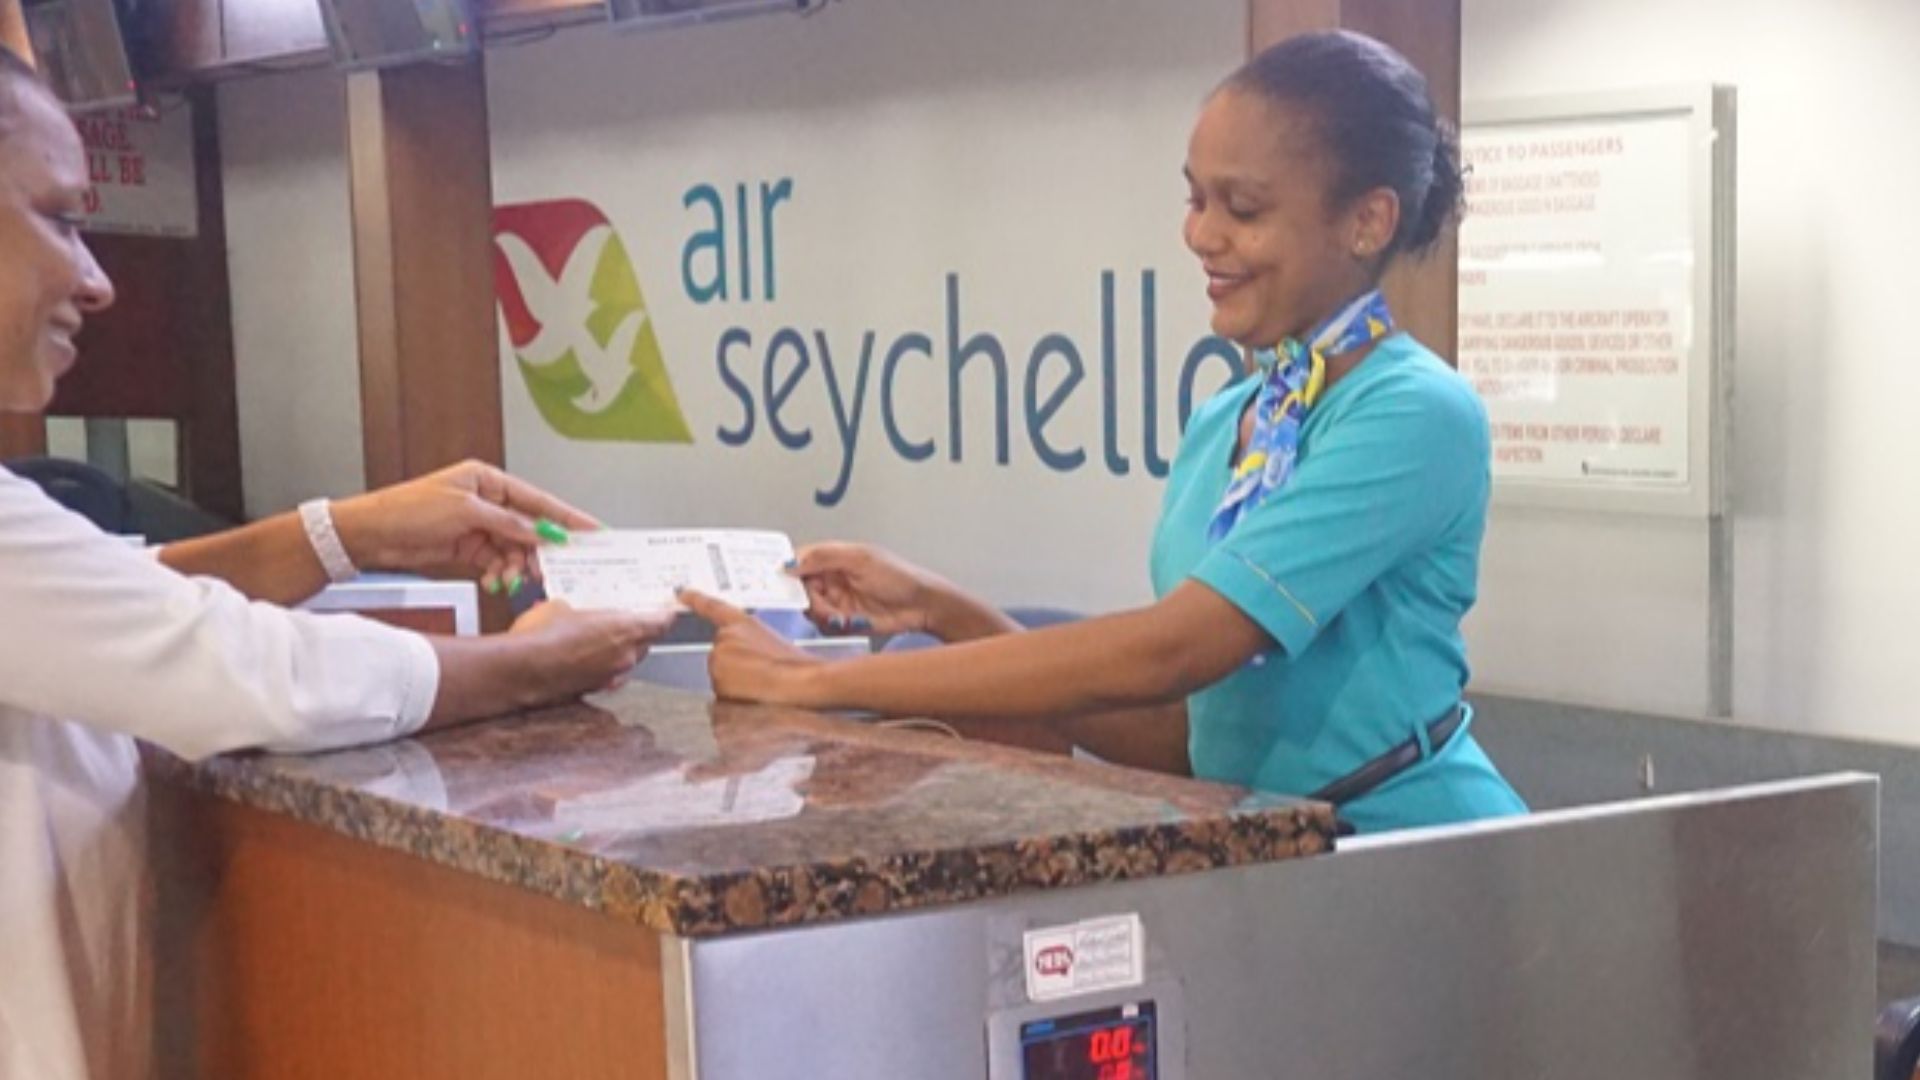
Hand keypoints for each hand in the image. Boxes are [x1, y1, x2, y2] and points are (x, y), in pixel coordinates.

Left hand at [331, 460, 597, 593]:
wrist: (369, 536)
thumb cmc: (407, 511)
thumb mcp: (464, 512)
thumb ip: (508, 523)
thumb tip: (541, 531)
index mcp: (486, 481)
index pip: (536, 499)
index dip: (566, 516)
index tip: (592, 530)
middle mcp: (485, 501)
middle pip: (528, 527)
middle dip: (540, 549)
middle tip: (553, 568)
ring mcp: (477, 525)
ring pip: (514, 548)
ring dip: (516, 565)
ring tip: (514, 579)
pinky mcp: (467, 548)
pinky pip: (496, 561)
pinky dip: (499, 572)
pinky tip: (496, 581)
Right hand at [508, 600, 671, 697]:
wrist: (522, 670)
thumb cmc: (543, 634)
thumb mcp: (560, 606)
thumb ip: (577, 608)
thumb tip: (569, 609)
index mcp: (626, 629)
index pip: (661, 623)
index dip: (665, 615)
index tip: (666, 610)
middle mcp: (626, 656)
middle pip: (645, 642)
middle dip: (637, 632)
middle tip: (623, 621)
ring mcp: (612, 676)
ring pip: (626, 660)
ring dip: (618, 651)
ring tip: (596, 639)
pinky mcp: (595, 690)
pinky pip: (607, 674)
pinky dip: (601, 666)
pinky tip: (581, 658)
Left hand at [678, 589, 824, 706]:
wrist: (800, 682)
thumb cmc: (795, 664)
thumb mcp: (774, 642)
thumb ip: (750, 642)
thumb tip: (744, 658)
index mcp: (742, 623)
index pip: (712, 607)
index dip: (695, 599)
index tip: (680, 592)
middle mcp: (725, 638)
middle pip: (719, 656)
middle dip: (734, 667)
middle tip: (759, 674)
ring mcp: (718, 659)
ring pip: (720, 677)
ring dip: (735, 684)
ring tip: (760, 685)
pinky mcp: (716, 682)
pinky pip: (721, 694)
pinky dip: (733, 698)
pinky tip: (752, 696)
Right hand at [788, 542, 949, 636]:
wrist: (922, 606)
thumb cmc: (899, 577)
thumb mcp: (861, 559)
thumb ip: (824, 556)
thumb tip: (791, 562)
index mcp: (833, 558)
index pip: (799, 561)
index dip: (786, 569)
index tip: (778, 579)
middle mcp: (831, 579)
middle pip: (799, 589)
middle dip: (807, 597)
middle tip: (819, 602)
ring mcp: (836, 601)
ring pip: (810, 610)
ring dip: (822, 613)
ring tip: (840, 615)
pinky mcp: (843, 622)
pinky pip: (823, 626)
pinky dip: (833, 626)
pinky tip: (849, 622)